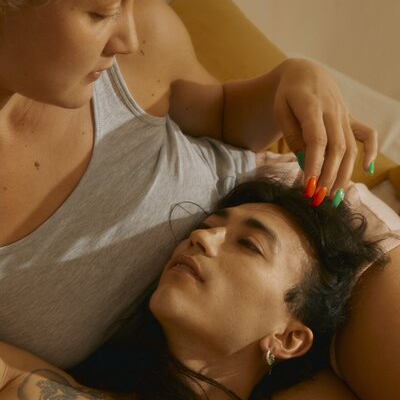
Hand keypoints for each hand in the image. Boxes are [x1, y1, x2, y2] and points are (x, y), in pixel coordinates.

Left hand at [273, 58, 376, 200]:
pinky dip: (369, 151)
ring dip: (344, 173)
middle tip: (318, 198)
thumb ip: (292, 135)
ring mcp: (344, 115)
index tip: (307, 186)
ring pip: (350, 147)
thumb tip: (303, 161)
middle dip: (328, 176)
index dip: (313, 164)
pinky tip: (366, 169)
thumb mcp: (280, 111)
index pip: (316, 139)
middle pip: (336, 148)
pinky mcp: (350, 118)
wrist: (304, 73)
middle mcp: (332, 111)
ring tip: (333, 196)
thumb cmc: (287, 95)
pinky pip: (366, 134)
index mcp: (310, 105)